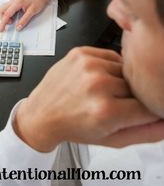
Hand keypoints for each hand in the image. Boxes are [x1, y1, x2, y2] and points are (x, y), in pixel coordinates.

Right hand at [0, 0, 55, 31]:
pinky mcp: (14, 2)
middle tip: (10, 23)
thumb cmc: (37, 2)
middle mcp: (13, 1)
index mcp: (17, 3)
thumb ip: (24, 20)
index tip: (1, 29)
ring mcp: (13, 1)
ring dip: (5, 16)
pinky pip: (7, 8)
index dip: (3, 22)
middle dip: (3, 18)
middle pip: (1, 10)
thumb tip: (18, 27)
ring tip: (13, 20)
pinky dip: (8, 13)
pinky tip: (15, 16)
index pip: (6, 14)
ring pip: (3, 9)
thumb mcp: (32, 12)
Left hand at [14, 47, 163, 151]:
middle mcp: (98, 84)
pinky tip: (97, 78)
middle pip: (137, 86)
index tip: (137, 113)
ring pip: (125, 70)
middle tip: (114, 104)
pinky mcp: (82, 52)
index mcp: (106, 111)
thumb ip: (146, 133)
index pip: (148, 107)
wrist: (43, 112)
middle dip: (131, 96)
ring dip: (120, 80)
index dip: (145, 111)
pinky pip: (111, 56)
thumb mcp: (112, 139)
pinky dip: (110, 67)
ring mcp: (89, 65)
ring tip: (103, 92)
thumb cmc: (74, 127)